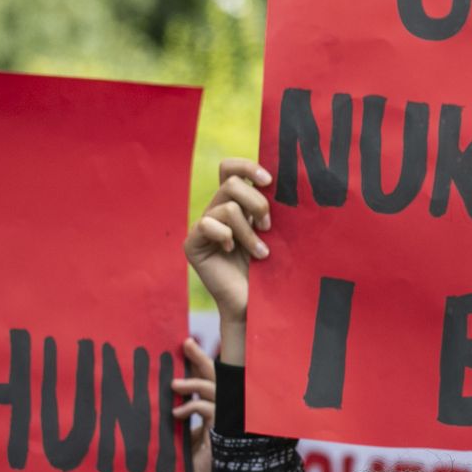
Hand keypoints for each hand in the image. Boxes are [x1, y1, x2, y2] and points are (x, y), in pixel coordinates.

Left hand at [174, 338, 216, 471]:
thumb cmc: (187, 465)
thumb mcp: (181, 434)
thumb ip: (179, 416)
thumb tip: (162, 396)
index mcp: (214, 410)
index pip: (209, 379)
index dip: (199, 361)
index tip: (185, 344)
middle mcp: (224, 412)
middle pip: (216, 377)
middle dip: (201, 359)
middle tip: (186, 343)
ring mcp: (227, 421)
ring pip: (214, 390)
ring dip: (193, 384)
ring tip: (173, 385)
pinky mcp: (224, 431)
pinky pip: (209, 409)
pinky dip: (192, 407)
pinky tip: (177, 414)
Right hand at [184, 159, 272, 364]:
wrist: (257, 305)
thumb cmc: (271, 269)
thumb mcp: (274, 233)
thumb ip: (269, 207)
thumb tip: (279, 180)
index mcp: (235, 203)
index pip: (230, 168)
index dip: (247, 167)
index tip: (270, 182)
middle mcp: (216, 211)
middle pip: (231, 182)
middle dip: (257, 203)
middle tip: (268, 228)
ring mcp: (203, 227)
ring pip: (228, 207)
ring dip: (249, 231)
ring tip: (260, 252)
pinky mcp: (192, 244)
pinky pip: (207, 225)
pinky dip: (226, 237)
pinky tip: (231, 252)